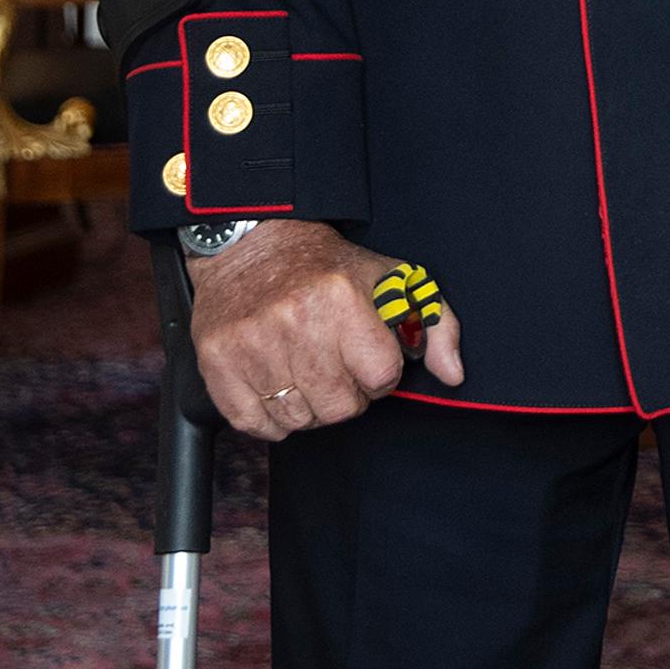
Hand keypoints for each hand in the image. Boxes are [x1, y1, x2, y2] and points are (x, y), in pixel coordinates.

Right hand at [187, 220, 464, 438]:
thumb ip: (437, 326)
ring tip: (306, 371)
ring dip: (308, 407)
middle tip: (337, 367)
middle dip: (347, 395)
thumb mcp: (394, 281)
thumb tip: (453, 374)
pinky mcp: (217, 362)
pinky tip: (277, 384)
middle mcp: (295, 322)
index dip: (381, 373)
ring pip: (298, 420)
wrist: (252, 244)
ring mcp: (251, 344)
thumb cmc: (330, 269)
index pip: (381, 377)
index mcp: (342, 299)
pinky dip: (270, 417)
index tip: (369, 356)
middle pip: (339, 408)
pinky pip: (254, 424)